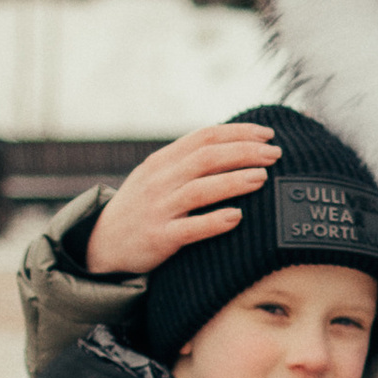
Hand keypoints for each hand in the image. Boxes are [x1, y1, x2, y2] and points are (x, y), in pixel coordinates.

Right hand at [81, 124, 277, 274]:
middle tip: (275, 154)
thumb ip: (189, 161)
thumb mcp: (158, 177)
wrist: (102, 244)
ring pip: (199, 190)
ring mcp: (158, 209)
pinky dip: (213, 222)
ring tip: (262, 178)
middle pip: (206, 158)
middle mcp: (159, 181)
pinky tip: (237, 217)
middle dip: (244, 153)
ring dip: (233, 182)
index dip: (238, 132)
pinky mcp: (158, 238)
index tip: (268, 134)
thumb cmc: (143, 208)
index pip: (204, 137)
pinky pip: (189, 229)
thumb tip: (235, 145)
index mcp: (162, 161)